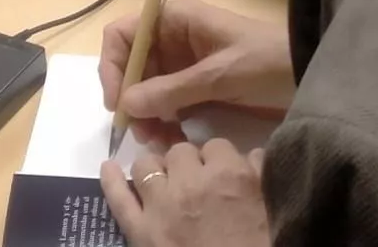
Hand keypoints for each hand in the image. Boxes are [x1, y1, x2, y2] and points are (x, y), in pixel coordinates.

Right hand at [99, 0, 293, 148]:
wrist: (311, 73)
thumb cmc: (267, 61)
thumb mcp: (219, 75)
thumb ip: (172, 89)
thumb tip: (126, 104)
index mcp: (176, 20)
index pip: (124, 34)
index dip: (114, 65)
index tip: (119, 102)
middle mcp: (174, 39)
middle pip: (133, 66)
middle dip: (131, 98)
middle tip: (141, 133)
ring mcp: (186, 65)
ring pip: (149, 89)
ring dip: (146, 114)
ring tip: (158, 141)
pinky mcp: (200, 88)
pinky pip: (169, 103)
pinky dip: (164, 121)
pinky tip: (172, 139)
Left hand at [102, 141, 270, 246]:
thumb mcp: (269, 210)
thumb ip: (260, 176)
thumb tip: (251, 153)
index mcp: (230, 176)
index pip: (216, 146)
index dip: (216, 160)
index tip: (218, 173)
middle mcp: (192, 183)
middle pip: (180, 151)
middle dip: (186, 163)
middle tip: (194, 184)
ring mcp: (162, 206)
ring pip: (147, 164)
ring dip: (156, 170)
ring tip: (163, 184)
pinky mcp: (141, 232)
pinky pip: (119, 199)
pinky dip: (111, 181)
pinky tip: (108, 167)